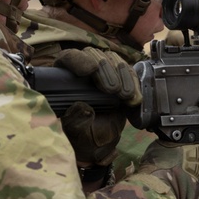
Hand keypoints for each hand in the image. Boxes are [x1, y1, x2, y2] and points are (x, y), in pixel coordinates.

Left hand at [53, 48, 141, 165]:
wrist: (99, 143)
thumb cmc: (82, 135)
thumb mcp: (75, 131)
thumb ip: (76, 119)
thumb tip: (82, 106)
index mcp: (64, 77)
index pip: (69, 58)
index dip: (79, 60)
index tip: (90, 70)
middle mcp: (82, 69)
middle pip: (94, 55)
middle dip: (106, 70)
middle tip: (113, 90)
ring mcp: (103, 70)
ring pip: (113, 59)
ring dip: (122, 75)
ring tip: (125, 96)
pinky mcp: (120, 77)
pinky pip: (129, 72)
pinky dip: (134, 83)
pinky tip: (134, 98)